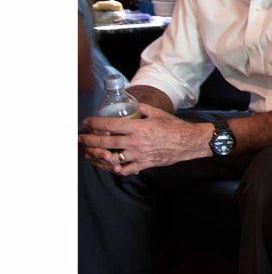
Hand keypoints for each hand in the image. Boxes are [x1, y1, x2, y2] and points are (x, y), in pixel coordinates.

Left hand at [79, 104, 211, 175]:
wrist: (188, 142)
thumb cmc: (174, 126)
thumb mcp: (157, 113)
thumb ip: (140, 109)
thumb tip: (128, 104)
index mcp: (138, 127)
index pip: (110, 125)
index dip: (95, 123)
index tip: (86, 122)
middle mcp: (136, 142)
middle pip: (105, 142)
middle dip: (89, 140)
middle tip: (81, 138)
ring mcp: (139, 155)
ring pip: (112, 158)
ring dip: (97, 156)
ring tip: (89, 153)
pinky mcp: (144, 164)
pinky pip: (125, 169)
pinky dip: (115, 168)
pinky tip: (109, 164)